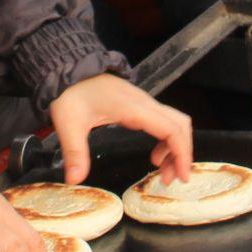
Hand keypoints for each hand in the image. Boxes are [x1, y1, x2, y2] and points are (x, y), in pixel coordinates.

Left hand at [47, 73, 193, 186]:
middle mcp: (144, 104)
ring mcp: (144, 103)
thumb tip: (74, 180)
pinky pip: (164, 122)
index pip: (170, 129)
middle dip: (182, 153)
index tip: (182, 176)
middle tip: (170, 179)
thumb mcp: (68, 124)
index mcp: (132, 108)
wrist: (70, 71)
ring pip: (174, 123)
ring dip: (175, 148)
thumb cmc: (71, 94)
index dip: (181, 153)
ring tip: (162, 172)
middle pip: (179, 126)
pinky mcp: (140, 106)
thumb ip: (75, 152)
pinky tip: (154, 156)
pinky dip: (167, 141)